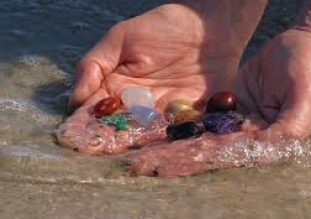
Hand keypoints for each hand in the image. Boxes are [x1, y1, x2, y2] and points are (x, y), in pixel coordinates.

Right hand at [59, 4, 247, 154]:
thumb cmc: (161, 27)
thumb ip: (94, 65)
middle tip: (99, 152)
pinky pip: (180, 133)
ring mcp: (164, 114)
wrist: (207, 27)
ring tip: (131, 161)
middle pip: (121, 128)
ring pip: (149, 136)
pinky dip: (174, 145)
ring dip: (140, 150)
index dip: (85, 125)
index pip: (97, 112)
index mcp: (117, 88)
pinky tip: (165, 157)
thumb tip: (76, 100)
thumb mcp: (121, 38)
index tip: (75, 137)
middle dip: (110, 141)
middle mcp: (138, 106)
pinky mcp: (189, 116)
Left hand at [128, 28, 310, 176]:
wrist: (305, 44)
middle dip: (175, 156)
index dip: (196, 160)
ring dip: (171, 143)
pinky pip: (200, 114)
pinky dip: (178, 121)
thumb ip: (288, 127)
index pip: (226, 155)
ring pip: (199, 134)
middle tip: (142, 163)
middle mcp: (247, 135)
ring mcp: (235, 120)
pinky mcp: (227, 105)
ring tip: (142, 150)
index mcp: (265, 140)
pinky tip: (156, 126)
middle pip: (206, 149)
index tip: (166, 165)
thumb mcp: (305, 97)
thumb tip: (264, 148)